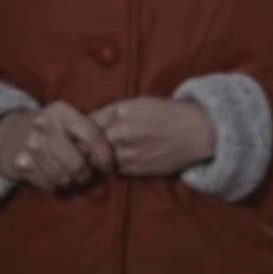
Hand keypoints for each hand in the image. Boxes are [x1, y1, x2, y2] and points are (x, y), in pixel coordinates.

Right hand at [0, 101, 115, 193]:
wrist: (9, 132)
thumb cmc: (51, 128)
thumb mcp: (68, 120)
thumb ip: (90, 133)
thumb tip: (118, 157)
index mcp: (63, 112)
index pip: (92, 136)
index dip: (104, 156)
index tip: (109, 168)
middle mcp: (45, 127)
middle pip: (77, 163)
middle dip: (87, 174)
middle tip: (89, 176)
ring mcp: (31, 146)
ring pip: (62, 177)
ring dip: (71, 182)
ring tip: (73, 177)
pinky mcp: (21, 164)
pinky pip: (47, 184)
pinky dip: (56, 186)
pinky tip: (56, 179)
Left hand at [90, 97, 216, 177]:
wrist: (196, 131)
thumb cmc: (166, 113)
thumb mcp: (138, 103)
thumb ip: (111, 112)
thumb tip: (85, 122)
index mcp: (120, 113)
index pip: (86, 124)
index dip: (78, 130)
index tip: (76, 133)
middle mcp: (121, 134)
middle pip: (86, 146)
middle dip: (83, 147)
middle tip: (82, 148)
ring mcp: (128, 154)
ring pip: (98, 161)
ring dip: (96, 160)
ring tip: (101, 156)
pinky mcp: (136, 170)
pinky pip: (114, 170)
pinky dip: (112, 167)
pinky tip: (120, 160)